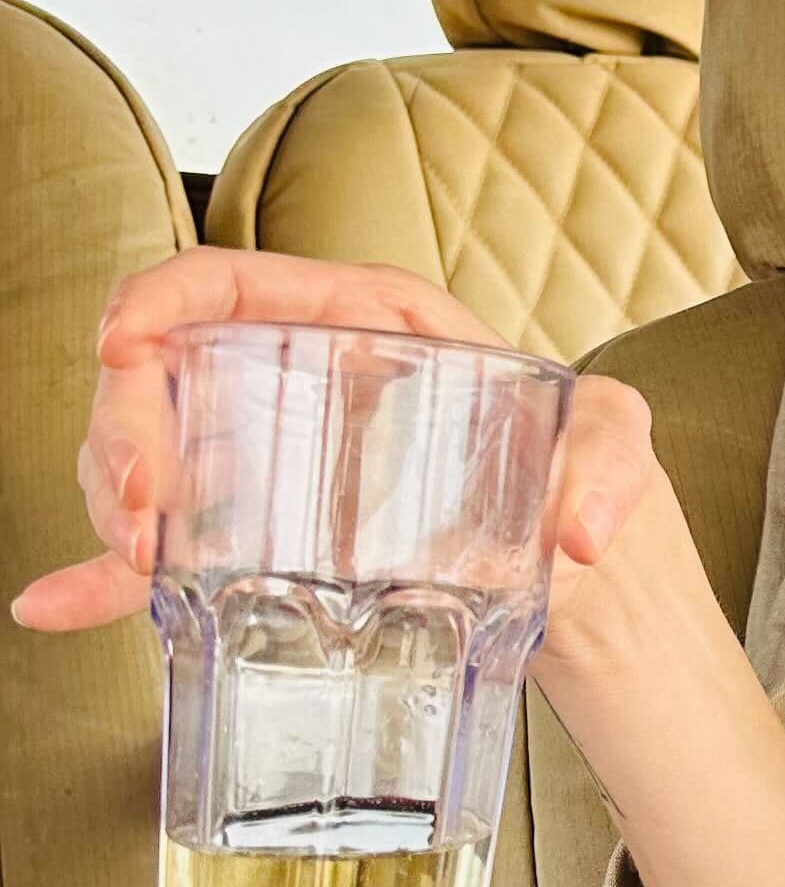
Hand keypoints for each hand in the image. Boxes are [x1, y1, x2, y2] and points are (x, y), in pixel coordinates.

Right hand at [9, 247, 658, 637]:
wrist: (582, 578)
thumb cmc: (589, 477)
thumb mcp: (621, 443)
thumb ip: (616, 464)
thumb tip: (578, 531)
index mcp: (372, 326)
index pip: (238, 282)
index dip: (162, 298)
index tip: (124, 345)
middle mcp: (307, 384)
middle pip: (165, 372)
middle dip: (123, 427)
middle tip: (139, 504)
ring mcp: (276, 464)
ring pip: (149, 456)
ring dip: (116, 503)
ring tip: (138, 560)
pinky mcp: (264, 544)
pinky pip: (166, 552)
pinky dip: (106, 578)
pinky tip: (61, 604)